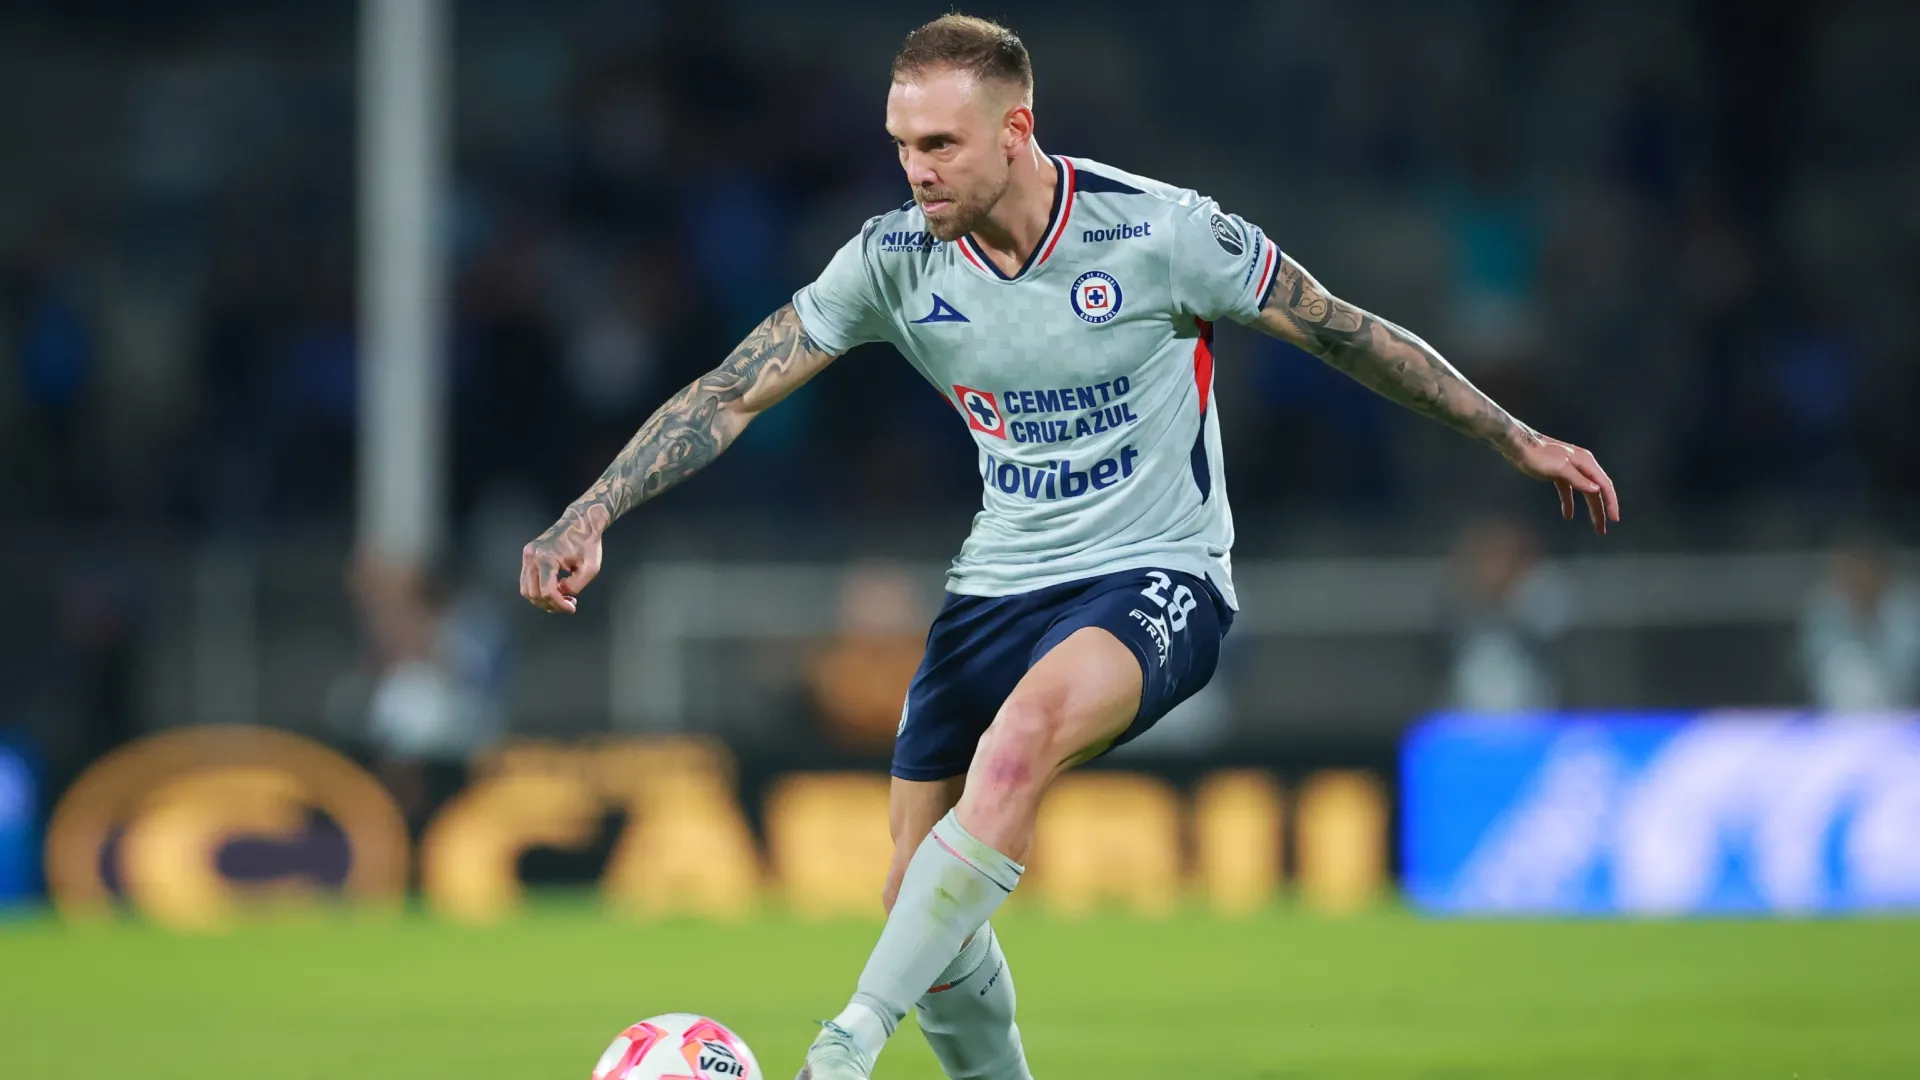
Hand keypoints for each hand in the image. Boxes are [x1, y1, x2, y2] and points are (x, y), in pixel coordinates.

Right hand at [520, 510, 604, 612]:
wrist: (580, 521)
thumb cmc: (588, 543)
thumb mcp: (590, 568)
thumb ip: (575, 586)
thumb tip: (561, 595)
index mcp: (547, 558)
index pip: (546, 592)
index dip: (559, 605)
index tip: (572, 607)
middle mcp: (533, 556)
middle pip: (533, 593)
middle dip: (550, 604)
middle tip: (567, 604)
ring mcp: (528, 554)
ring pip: (526, 589)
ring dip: (542, 599)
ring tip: (561, 598)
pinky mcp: (528, 554)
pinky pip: (527, 579)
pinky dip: (537, 589)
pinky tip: (554, 589)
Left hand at [1503, 433, 1619, 535]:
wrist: (1518, 446)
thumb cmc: (1538, 454)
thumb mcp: (1559, 467)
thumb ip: (1577, 479)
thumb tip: (1596, 490)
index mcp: (1586, 462)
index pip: (1604, 485)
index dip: (1610, 502)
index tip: (1614, 519)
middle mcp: (1582, 465)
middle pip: (1596, 492)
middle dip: (1600, 511)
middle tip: (1602, 531)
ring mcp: (1571, 470)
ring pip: (1585, 493)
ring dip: (1590, 509)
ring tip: (1594, 527)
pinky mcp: (1559, 474)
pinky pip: (1568, 491)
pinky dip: (1569, 503)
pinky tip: (1568, 515)